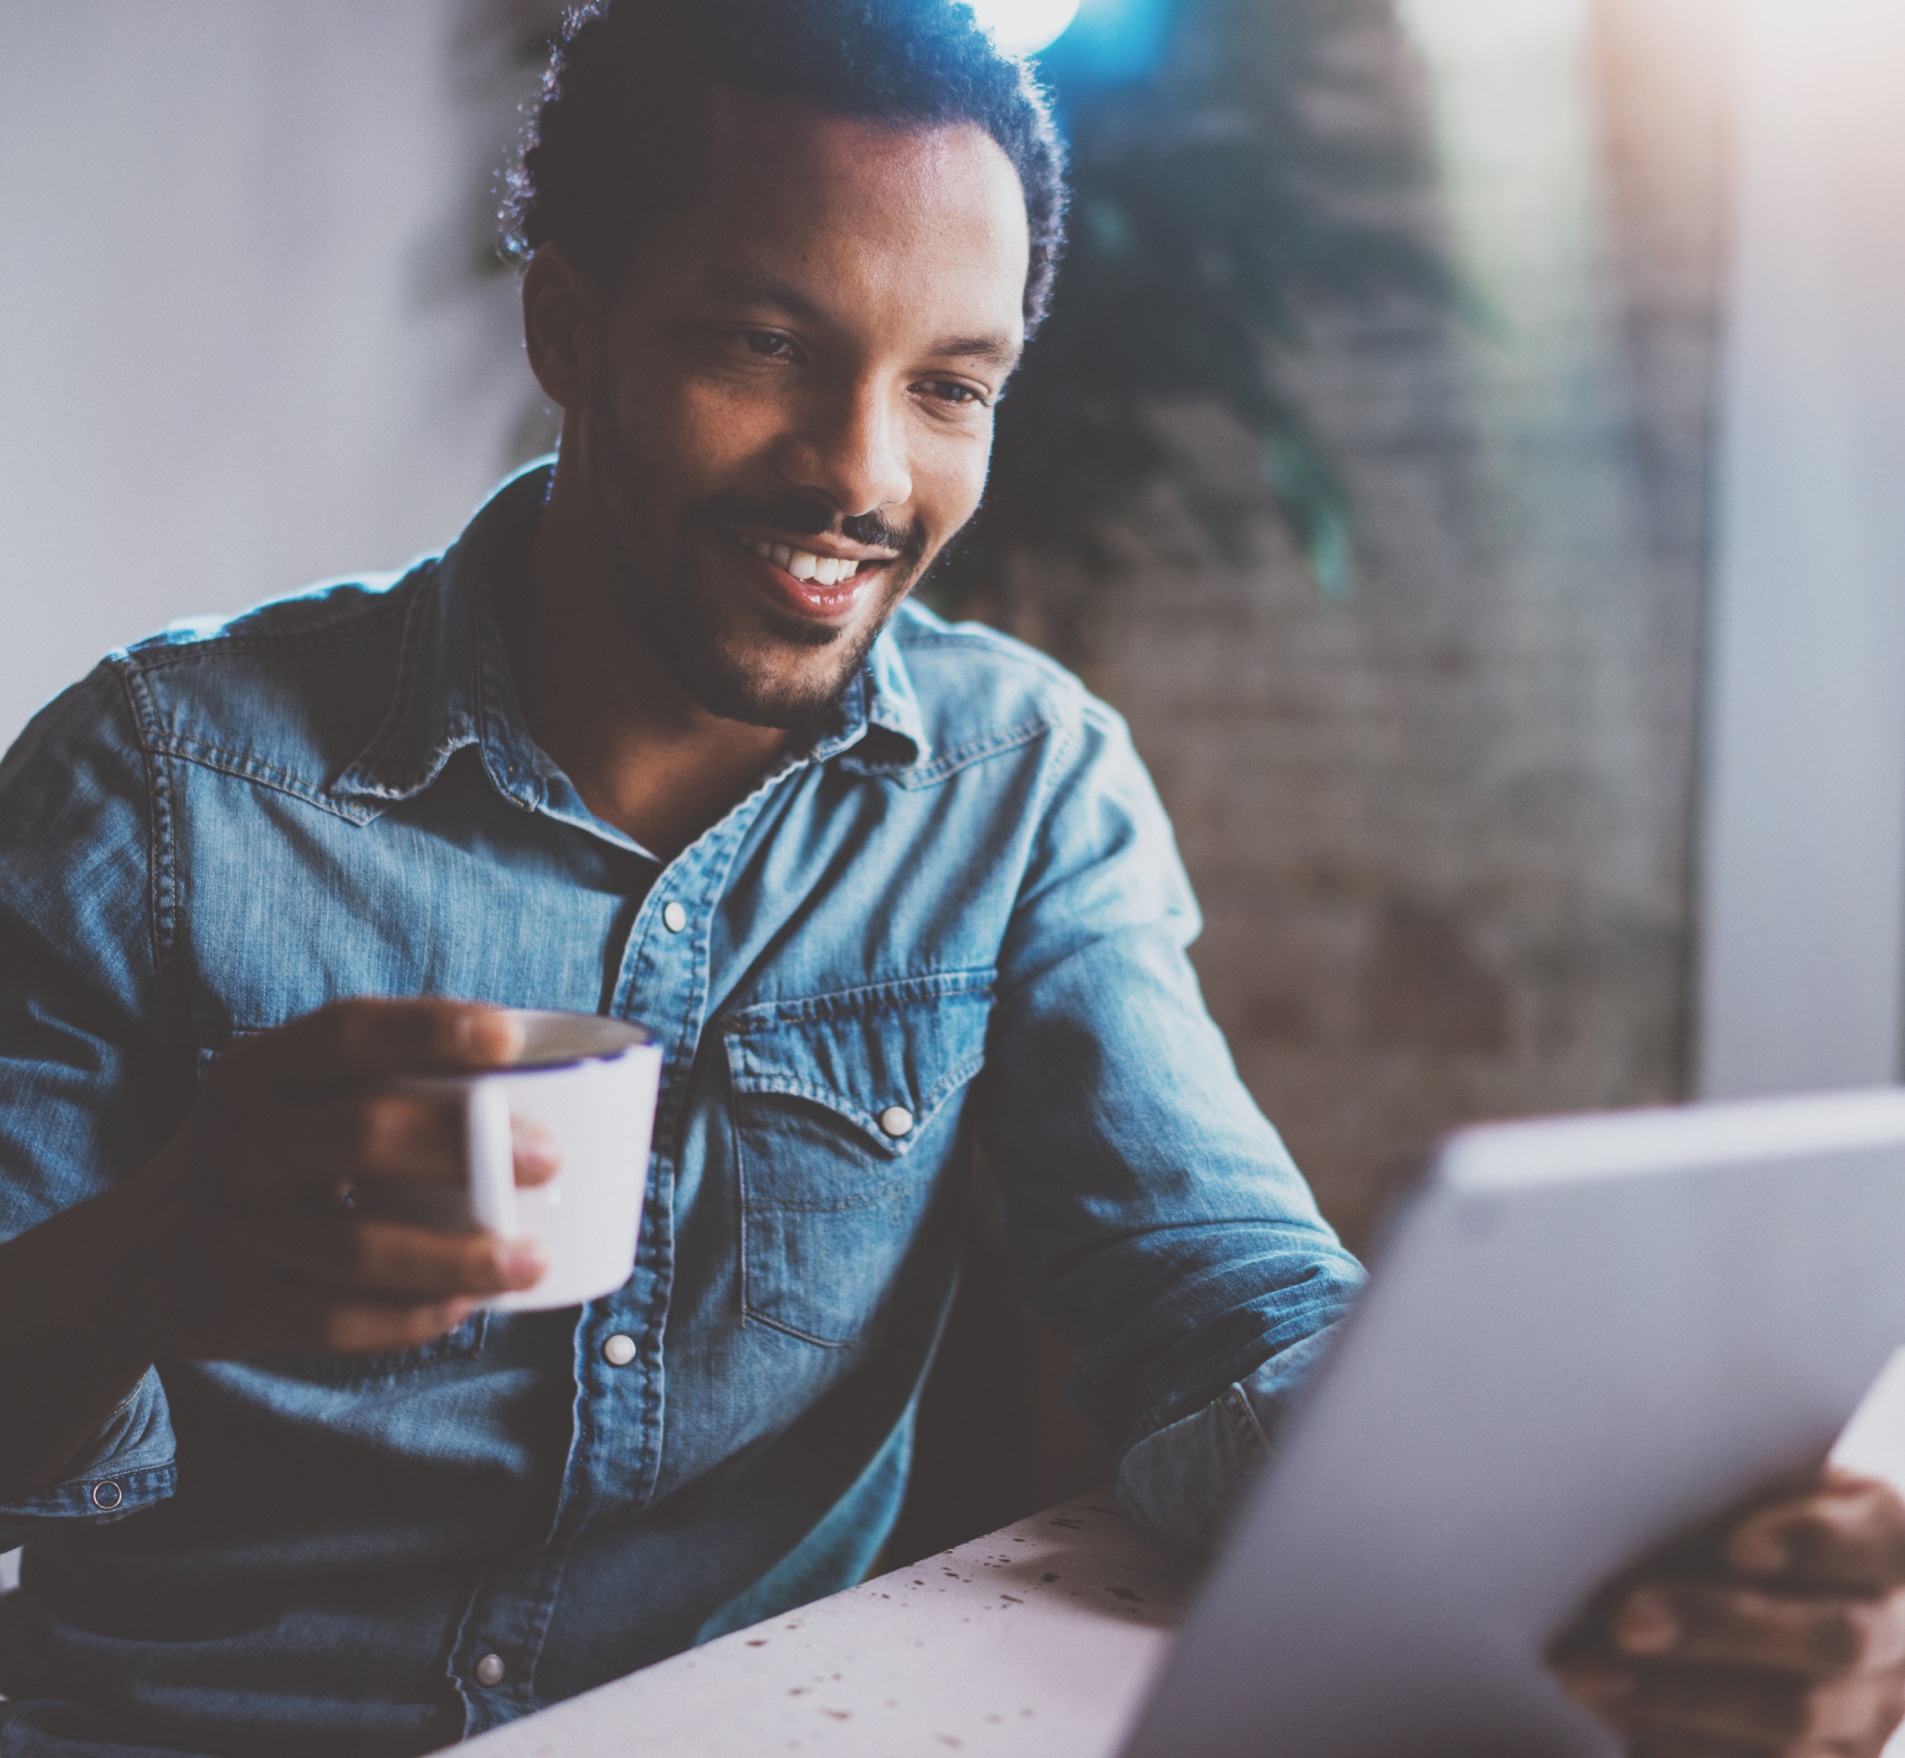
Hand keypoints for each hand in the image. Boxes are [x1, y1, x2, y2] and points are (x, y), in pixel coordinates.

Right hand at [125, 998, 555, 1358]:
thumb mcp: (286, 1098)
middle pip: (359, 1135)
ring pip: (358, 1247)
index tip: (510, 1040)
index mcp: (258, 1073)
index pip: (347, 1034)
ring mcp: (231, 1231)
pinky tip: (465, 1307)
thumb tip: (532, 1073)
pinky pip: (339, 1319)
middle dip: (464, 1145)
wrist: (130, 1258)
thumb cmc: (261, 1156)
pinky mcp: (237, 1307)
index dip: (430, 1029)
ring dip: (457, 1257)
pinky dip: (412, 1317)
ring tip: (531, 1261)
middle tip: (548, 1159)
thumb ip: (378, 1081)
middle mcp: (237, 1144)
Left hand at [1554, 1465, 1904, 1756]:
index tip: (1739, 1546)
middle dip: (1719, 1628)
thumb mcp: (1746, 1489)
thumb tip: (1625, 1506)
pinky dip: (1680, 1741)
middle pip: (1832, 1641)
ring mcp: (1874, 1716)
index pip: (1877, 1542)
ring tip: (1587, 1674)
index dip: (1815, 1544)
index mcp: (1892, 1544)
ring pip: (1795, 1718)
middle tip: (1624, 1619)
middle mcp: (1900, 1638)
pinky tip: (1617, 1713)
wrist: (1763, 1592)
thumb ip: (1718, 1499)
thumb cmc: (1738, 1517)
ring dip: (1679, 1698)